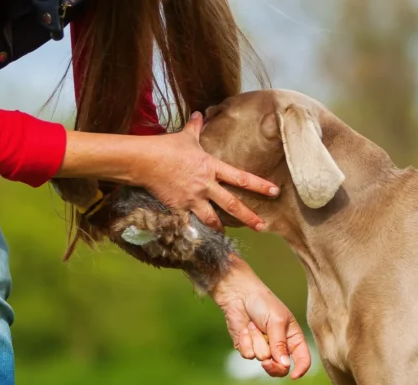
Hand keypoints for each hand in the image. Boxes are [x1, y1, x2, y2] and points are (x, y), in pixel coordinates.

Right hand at [134, 112, 277, 230]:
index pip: (241, 178)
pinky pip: (191, 223)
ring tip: (227, 232)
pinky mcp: (179, 208)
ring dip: (221, 227)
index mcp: (211, 167)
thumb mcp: (185, 137)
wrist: (143, 160)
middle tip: (262, 226)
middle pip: (232, 204)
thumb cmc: (165, 147)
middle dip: (249, 217)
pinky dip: (196, 230)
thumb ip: (195, 128)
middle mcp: (206, 185)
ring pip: (213, 218)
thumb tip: (200, 114)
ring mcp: (193, 199)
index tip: (274, 191)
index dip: (259, 185)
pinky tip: (200, 237)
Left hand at [212, 256, 310, 379]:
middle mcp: (279, 346)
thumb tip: (285, 365)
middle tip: (267, 361)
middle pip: (281, 368)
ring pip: (262, 359)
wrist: (239, 295)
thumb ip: (280, 344)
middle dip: (273, 366)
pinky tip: (245, 328)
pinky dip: (246, 341)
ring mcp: (262, 348)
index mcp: (293, 338)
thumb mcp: (277, 322)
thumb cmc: (263, 303)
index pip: (302, 359)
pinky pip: (247, 354)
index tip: (294, 376)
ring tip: (255, 325)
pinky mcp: (247, 347)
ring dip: (257, 342)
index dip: (300, 369)